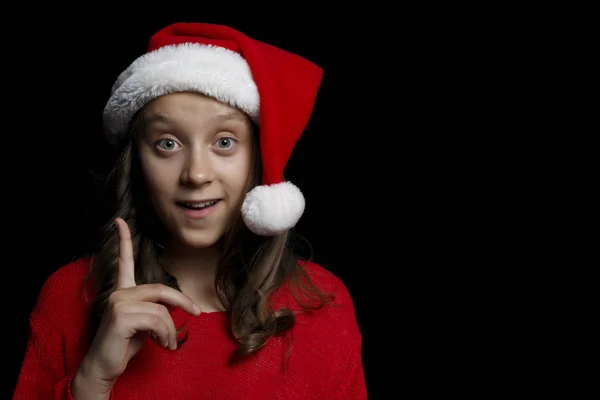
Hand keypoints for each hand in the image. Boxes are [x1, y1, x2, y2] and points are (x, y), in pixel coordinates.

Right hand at [76, 218, 201, 386]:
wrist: (105, 367)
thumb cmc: (125, 345)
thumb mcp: (146, 323)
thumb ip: (156, 308)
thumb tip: (178, 305)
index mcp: (123, 291)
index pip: (124, 262)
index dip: (124, 240)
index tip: (119, 220)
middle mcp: (119, 293)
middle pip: (161, 290)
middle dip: (182, 302)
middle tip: (195, 313)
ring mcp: (118, 303)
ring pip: (161, 310)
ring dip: (170, 330)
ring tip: (168, 344)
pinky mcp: (121, 315)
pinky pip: (157, 320)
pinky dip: (165, 334)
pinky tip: (162, 345)